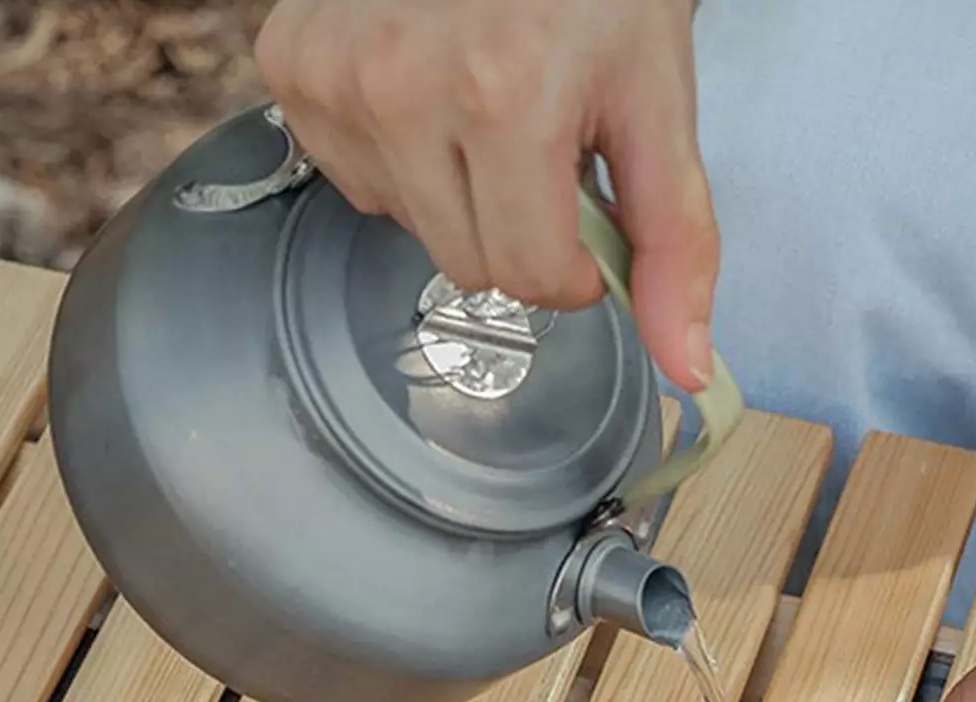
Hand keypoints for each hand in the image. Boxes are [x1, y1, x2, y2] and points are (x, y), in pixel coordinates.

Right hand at [256, 0, 716, 390]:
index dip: (573, 267)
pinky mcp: (290, 62)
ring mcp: (333, 73)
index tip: (587, 212)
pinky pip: (353, 178)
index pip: (529, 277)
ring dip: (456, 195)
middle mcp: (400, 85)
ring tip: (485, 106)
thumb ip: (675, 245)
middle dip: (518, 228)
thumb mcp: (656, 107)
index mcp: (502, 96)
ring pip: (408, 229)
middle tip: (541, 145)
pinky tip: (429, 92)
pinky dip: (399, 158)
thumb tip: (686, 364)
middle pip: (469, 265)